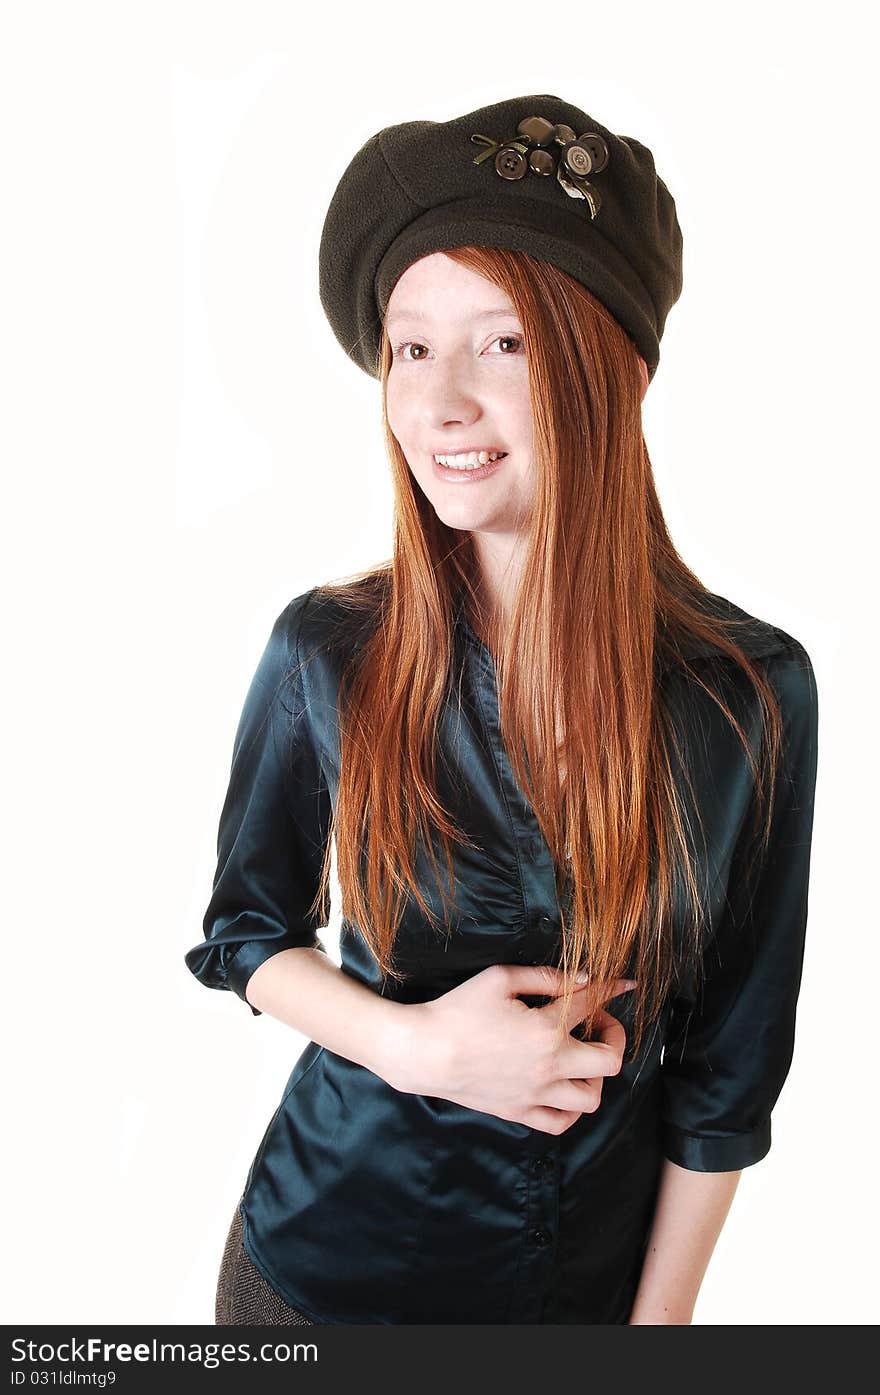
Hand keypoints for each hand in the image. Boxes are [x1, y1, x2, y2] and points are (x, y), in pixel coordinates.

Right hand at [390, 964, 635, 1133]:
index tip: (622, 984)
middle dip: (613, 1037)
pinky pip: (561, 1123)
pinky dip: (571, 1108)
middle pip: (609, 1061)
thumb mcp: (499, 979)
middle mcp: (548, 1067)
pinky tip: (563, 1088)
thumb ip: (545, 977)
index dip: (611, 988)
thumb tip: (583, 979)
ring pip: (591, 1098)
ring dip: (595, 1075)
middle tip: (598, 1023)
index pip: (591, 1003)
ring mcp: (535, 1095)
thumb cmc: (458, 1010)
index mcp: (545, 1029)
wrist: (423, 1051)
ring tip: (579, 1057)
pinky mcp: (519, 1112)